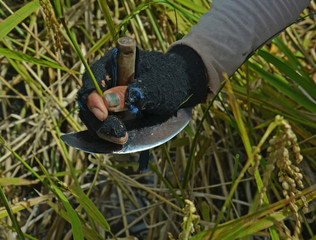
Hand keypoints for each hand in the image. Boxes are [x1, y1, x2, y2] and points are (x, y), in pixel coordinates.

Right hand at [78, 45, 207, 143]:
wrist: (179, 88)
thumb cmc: (170, 81)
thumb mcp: (156, 87)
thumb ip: (133, 93)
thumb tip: (106, 101)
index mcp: (112, 63)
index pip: (91, 80)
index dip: (92, 98)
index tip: (103, 114)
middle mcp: (105, 80)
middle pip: (88, 101)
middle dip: (100, 121)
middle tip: (119, 136)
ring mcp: (107, 97)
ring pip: (93, 116)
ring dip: (104, 130)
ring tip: (122, 140)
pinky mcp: (112, 112)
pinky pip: (103, 124)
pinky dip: (108, 134)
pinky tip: (119, 141)